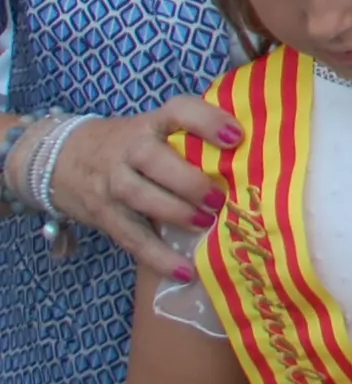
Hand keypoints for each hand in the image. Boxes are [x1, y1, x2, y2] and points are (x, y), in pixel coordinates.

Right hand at [37, 96, 233, 277]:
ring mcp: (112, 182)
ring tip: (204, 224)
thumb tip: (256, 156)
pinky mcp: (104, 214)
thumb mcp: (156, 129)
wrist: (64, 159)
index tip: (236, 137)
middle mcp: (129, 149)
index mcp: (152, 123)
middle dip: (188, 180)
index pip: (179, 111)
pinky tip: (184, 271)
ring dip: (174, 213)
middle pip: (153, 159)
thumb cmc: (133, 144)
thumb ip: (193, 138)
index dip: (207, 121)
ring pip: (139, 197)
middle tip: (219, 197)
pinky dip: (158, 257)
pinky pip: (131, 237)